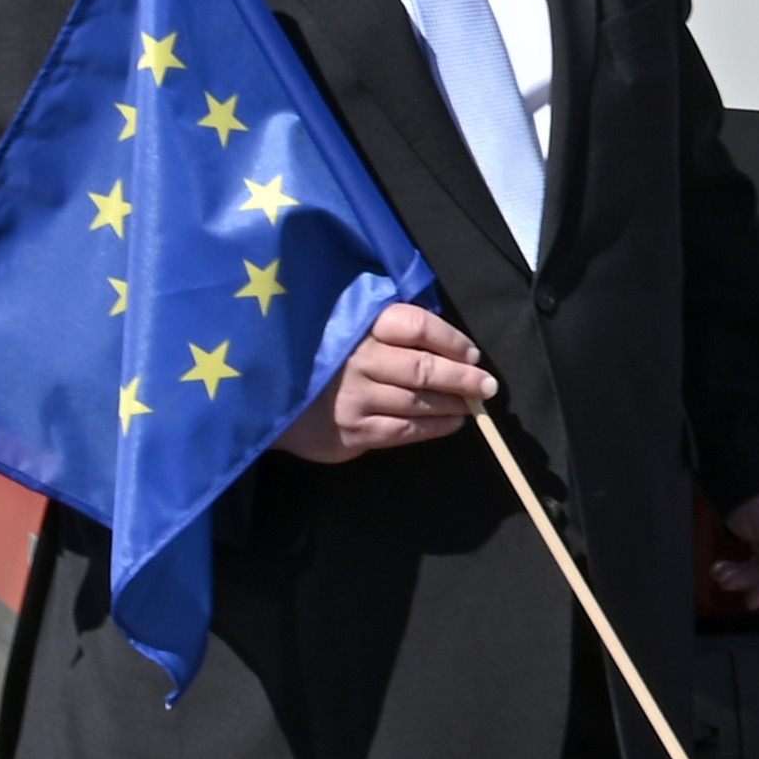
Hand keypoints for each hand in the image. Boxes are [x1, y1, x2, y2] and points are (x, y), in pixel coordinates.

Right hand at [275, 303, 496, 462]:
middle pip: (424, 367)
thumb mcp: (350, 327)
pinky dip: (434, 427)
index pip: (417, 326)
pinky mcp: (350, 431)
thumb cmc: (323, 356)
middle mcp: (357, 360)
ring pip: (418, 401)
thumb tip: (453, 345)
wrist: (269, 399)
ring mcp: (353, 398)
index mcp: (361, 326)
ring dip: (453, 404)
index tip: (472, 353)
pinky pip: (403, 430)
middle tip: (488, 385)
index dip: (452, 340)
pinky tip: (452, 423)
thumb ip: (394, 328)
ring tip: (473, 404)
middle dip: (463, 377)